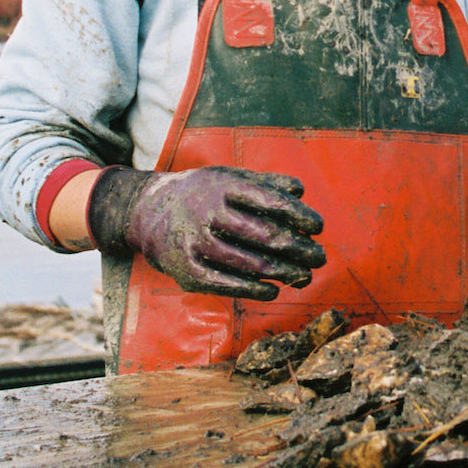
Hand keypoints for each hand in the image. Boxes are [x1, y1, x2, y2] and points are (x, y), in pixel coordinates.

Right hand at [86, 166, 326, 299]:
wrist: (147, 212)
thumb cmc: (202, 194)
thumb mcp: (228, 177)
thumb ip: (265, 184)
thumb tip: (300, 191)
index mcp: (223, 186)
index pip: (269, 200)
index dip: (298, 215)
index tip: (318, 227)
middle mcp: (208, 212)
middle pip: (263, 234)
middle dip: (298, 248)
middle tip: (320, 257)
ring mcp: (196, 242)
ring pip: (248, 262)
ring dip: (283, 272)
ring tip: (304, 276)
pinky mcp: (187, 270)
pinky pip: (226, 284)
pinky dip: (253, 289)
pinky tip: (273, 290)